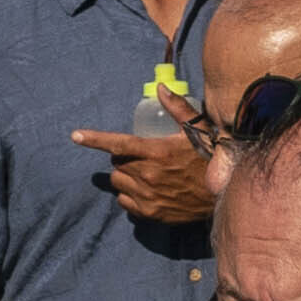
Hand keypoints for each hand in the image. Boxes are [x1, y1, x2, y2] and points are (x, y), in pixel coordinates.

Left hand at [74, 120, 218, 227]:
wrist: (224, 195)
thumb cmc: (210, 158)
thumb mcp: (198, 130)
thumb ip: (177, 108)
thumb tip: (161, 88)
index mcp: (156, 151)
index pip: (118, 144)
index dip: (94, 139)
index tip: (75, 136)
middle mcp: (148, 175)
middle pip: (117, 164)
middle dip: (123, 158)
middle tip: (141, 156)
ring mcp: (149, 197)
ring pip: (119, 183)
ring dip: (125, 176)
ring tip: (143, 173)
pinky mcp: (152, 213)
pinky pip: (125, 203)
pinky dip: (129, 195)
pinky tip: (144, 190)